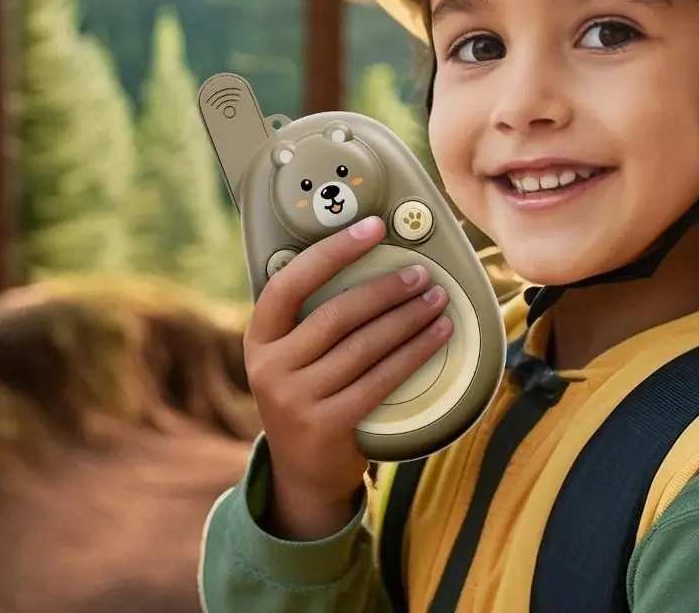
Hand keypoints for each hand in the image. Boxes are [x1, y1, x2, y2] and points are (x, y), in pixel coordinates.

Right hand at [243, 216, 452, 538]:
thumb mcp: (293, 354)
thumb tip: (374, 258)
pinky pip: (381, 379)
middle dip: (386, 290)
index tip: (372, 228)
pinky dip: (414, 353)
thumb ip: (314, 316)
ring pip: (365, 346)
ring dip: (408, 319)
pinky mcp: (327, 425)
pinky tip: (437, 337)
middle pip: (337, 314)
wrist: (301, 472)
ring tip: (438, 301)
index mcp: (260, 337)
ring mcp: (295, 399)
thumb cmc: (309, 391)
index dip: (333, 252)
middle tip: (421, 274)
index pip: (290, 283)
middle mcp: (270, 367)